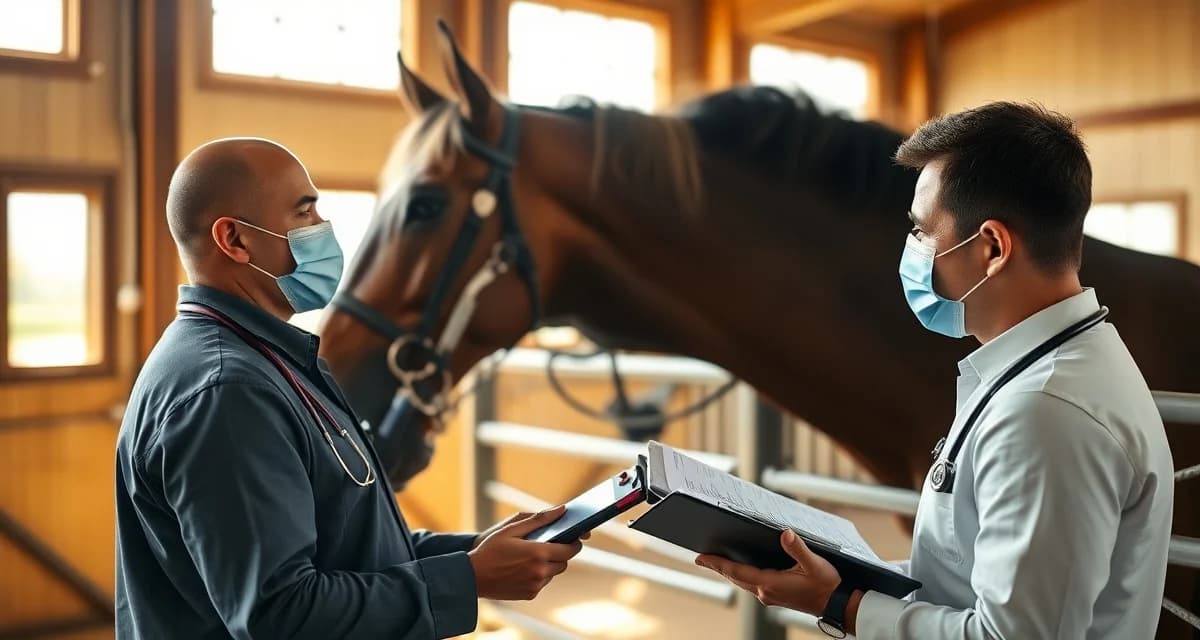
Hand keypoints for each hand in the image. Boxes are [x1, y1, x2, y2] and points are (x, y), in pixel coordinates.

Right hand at [468, 505, 583, 599]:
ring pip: (553, 573)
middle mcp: (540, 571)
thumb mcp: (512, 529)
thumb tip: (562, 510)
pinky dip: (538, 575)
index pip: (570, 549)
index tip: (574, 537)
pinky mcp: (530, 594)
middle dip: (560, 553)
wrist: (471, 577)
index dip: (574, 542)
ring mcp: (535, 585)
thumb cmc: (490, 550)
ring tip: (530, 556)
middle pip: (564, 562)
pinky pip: (542, 582)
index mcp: (538, 553)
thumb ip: (539, 519)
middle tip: (548, 544)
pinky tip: (522, 568)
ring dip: (549, 564)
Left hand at [696, 530, 841, 614]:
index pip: (736, 572)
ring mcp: (771, 596)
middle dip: (718, 567)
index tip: (700, 558)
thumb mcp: (813, 563)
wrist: (838, 604)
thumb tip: (785, 534)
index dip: (717, 564)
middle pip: (735, 578)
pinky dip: (742, 576)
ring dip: (730, 572)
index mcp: (770, 583)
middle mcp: (766, 592)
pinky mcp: (777, 596)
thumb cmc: (827, 585)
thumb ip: (798, 548)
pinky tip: (741, 570)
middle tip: (701, 558)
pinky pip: (753, 585)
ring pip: (743, 583)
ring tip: (717, 562)